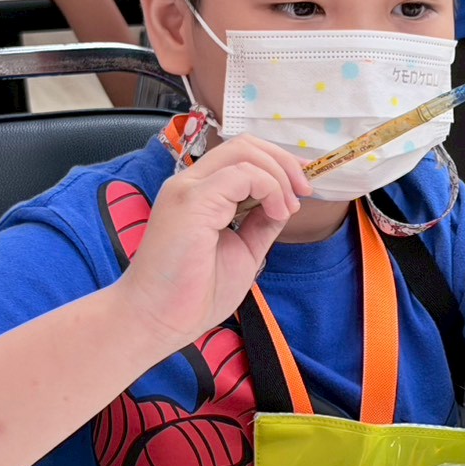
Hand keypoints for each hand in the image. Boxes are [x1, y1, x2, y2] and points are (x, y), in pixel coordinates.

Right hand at [116, 136, 311, 351]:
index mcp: (200, 193)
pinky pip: (241, 174)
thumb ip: (261, 223)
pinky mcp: (192, 201)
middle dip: (284, 161)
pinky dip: (269, 187)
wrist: (159, 320)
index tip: (303, 184)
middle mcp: (190, 184)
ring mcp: (188, 189)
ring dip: (279, 175)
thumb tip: (285, 204)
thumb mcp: (244, 250)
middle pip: (244, 145)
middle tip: (305, 190)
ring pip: (244, 152)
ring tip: (289, 208)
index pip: (241, 155)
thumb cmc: (194, 293)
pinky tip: (277, 212)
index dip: (278, 162)